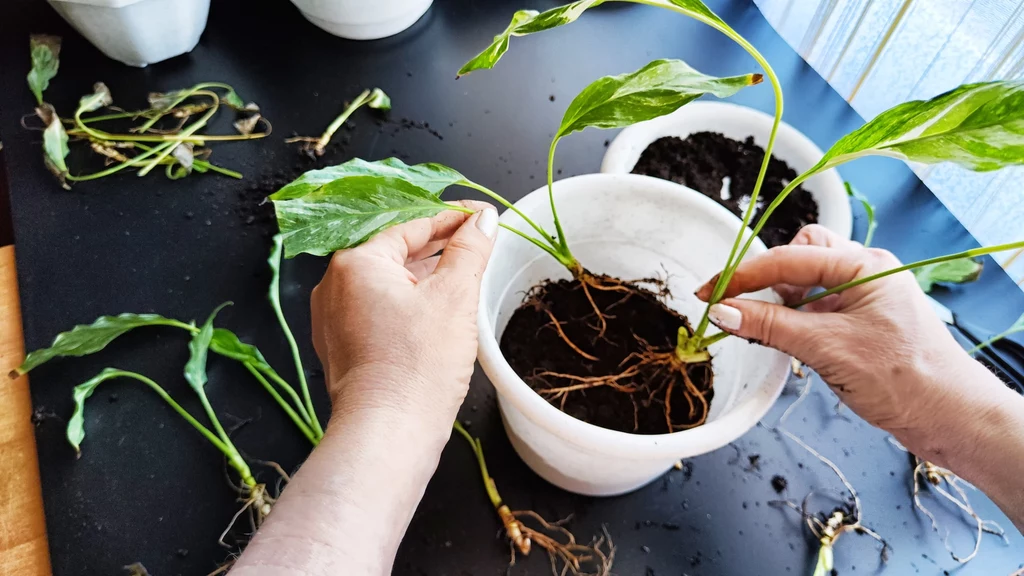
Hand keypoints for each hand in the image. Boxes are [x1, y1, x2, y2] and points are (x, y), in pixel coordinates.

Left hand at [311, 201, 497, 421]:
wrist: (389, 432)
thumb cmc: (418, 366)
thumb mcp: (454, 296)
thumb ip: (469, 250)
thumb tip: (483, 220)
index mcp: (355, 263)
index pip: (411, 226)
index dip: (453, 218)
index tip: (482, 216)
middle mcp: (336, 286)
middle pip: (397, 252)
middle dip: (440, 248)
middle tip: (479, 242)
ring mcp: (336, 319)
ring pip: (389, 283)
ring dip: (426, 277)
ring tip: (464, 275)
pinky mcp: (345, 348)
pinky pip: (380, 311)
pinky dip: (410, 304)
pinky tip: (438, 311)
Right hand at [695, 224, 978, 437]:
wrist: (951, 417)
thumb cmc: (907, 379)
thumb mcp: (827, 348)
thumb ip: (771, 326)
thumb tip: (723, 312)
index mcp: (864, 264)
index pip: (788, 258)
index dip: (743, 275)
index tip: (709, 292)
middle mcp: (864, 273)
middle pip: (797, 256)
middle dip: (766, 279)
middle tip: (737, 307)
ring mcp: (862, 298)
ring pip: (804, 284)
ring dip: (779, 303)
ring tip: (763, 330)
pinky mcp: (858, 324)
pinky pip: (814, 310)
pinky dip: (793, 321)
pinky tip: (784, 340)